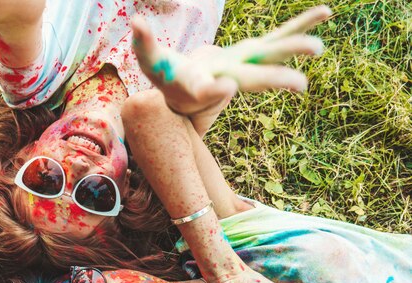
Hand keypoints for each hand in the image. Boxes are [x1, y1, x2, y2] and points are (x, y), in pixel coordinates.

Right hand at [131, 5, 331, 115]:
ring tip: (321, 46)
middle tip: (299, 85)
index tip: (225, 88)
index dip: (215, 90)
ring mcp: (244, 65)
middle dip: (274, 80)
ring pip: (272, 57)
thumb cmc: (165, 78)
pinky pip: (279, 37)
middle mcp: (227, 78)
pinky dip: (300, 25)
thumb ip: (144, 43)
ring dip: (295, 49)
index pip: (207, 90)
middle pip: (251, 79)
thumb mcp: (150, 62)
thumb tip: (136, 21)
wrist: (187, 90)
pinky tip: (325, 12)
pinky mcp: (253, 53)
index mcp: (200, 86)